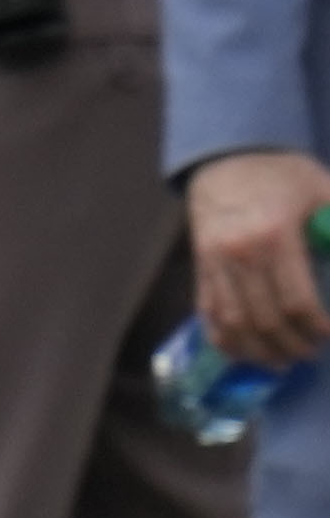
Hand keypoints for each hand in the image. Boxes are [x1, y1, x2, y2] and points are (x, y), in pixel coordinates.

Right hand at [191, 148, 329, 371]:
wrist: (227, 156)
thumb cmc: (282, 173)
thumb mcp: (324, 190)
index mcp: (274, 236)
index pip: (297, 300)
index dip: (317, 327)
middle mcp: (239, 254)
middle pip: (266, 319)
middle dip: (293, 345)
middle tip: (312, 353)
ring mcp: (215, 262)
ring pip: (236, 324)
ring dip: (260, 351)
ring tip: (282, 361)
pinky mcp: (201, 267)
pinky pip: (209, 313)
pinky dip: (225, 340)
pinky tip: (245, 353)